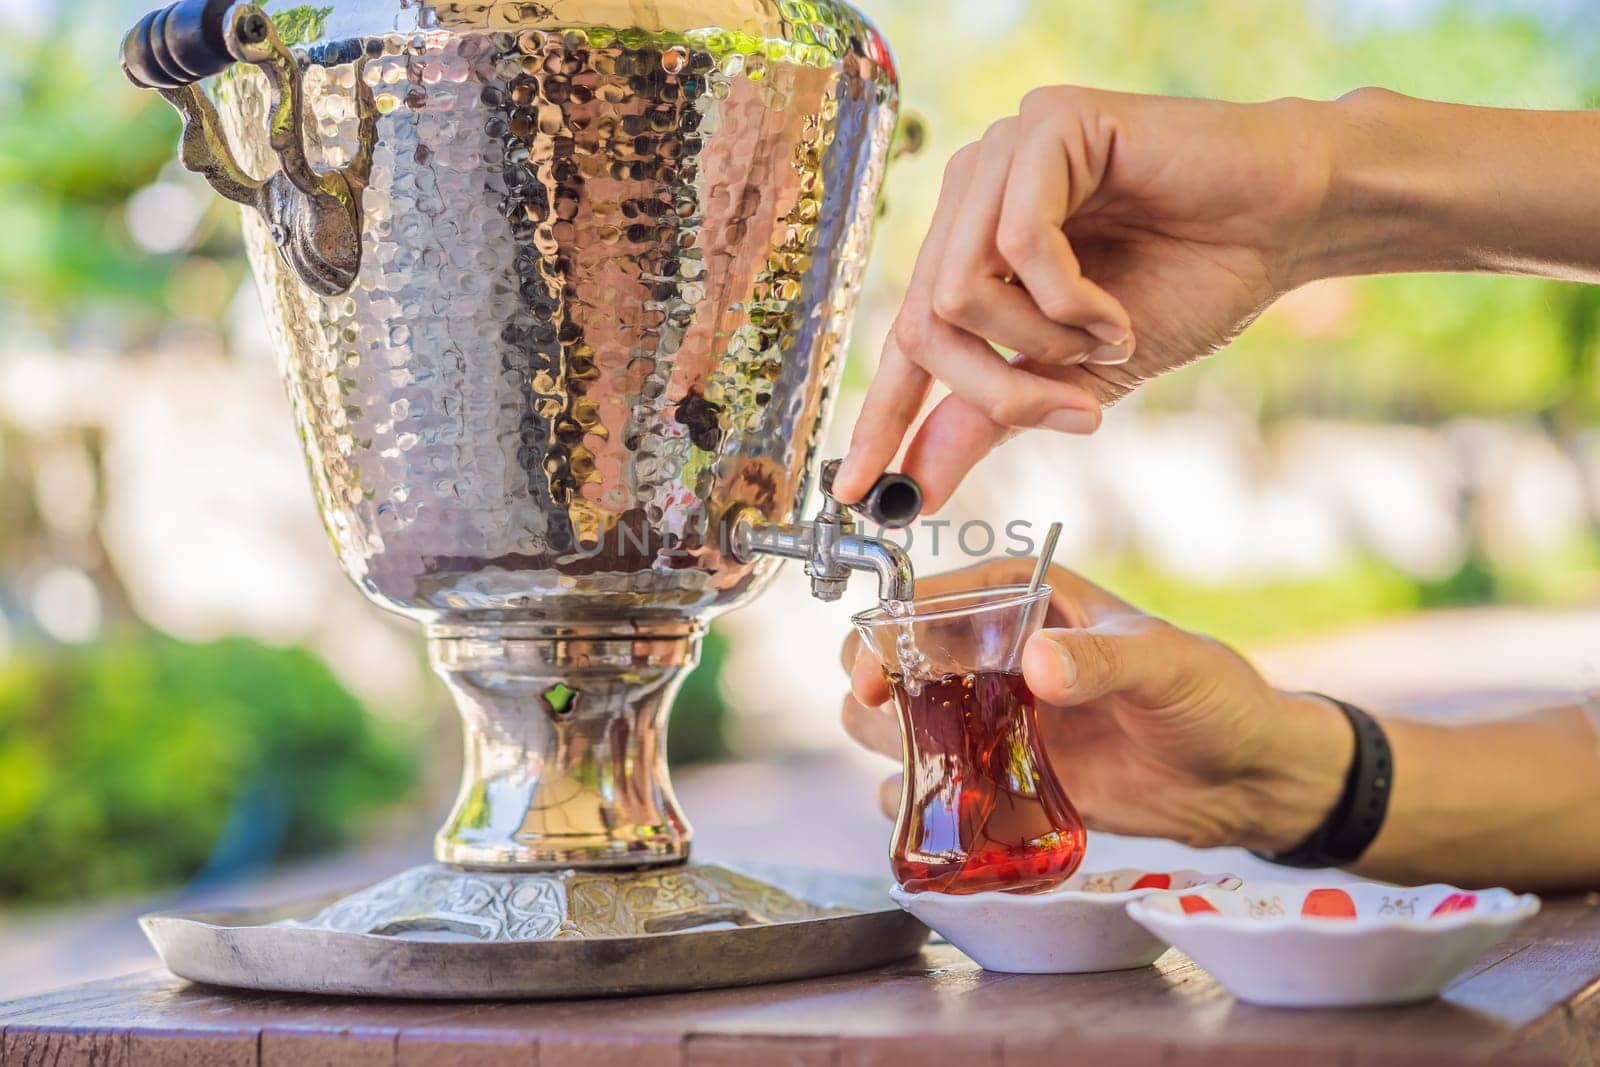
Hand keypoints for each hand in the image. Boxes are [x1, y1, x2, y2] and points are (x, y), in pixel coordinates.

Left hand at [833, 87, 1332, 509]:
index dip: (882, 416)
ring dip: (1041, 343)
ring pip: (958, 291)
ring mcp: (1004, 153)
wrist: (1287, 226)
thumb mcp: (1077, 373)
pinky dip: (1070, 301)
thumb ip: (994, 416)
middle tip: (1073, 410)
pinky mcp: (1048, 125)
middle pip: (925, 322)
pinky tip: (1115, 306)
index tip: (853, 489)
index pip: (908, 336)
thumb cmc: (1192, 282)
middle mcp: (974, 194)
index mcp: (974, 244)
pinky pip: (1018, 244)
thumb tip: (915, 488)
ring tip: (1105, 335)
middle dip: (995, 389)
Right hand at [839, 558, 1352, 851]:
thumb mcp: (1165, 663)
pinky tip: (950, 816)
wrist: (1244, 777)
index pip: (927, 602)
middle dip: (874, 694)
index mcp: (1022, 600)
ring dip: (896, 748)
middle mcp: (992, 656)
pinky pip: (936, 789)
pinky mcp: (1001, 778)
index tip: (873, 676)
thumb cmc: (1213, 695)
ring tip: (935, 771)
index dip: (886, 633)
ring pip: (897, 726)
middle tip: (894, 728)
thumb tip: (1037, 663)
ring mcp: (991, 719)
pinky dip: (926, 806)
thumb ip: (1103, 659)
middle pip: (893, 662)